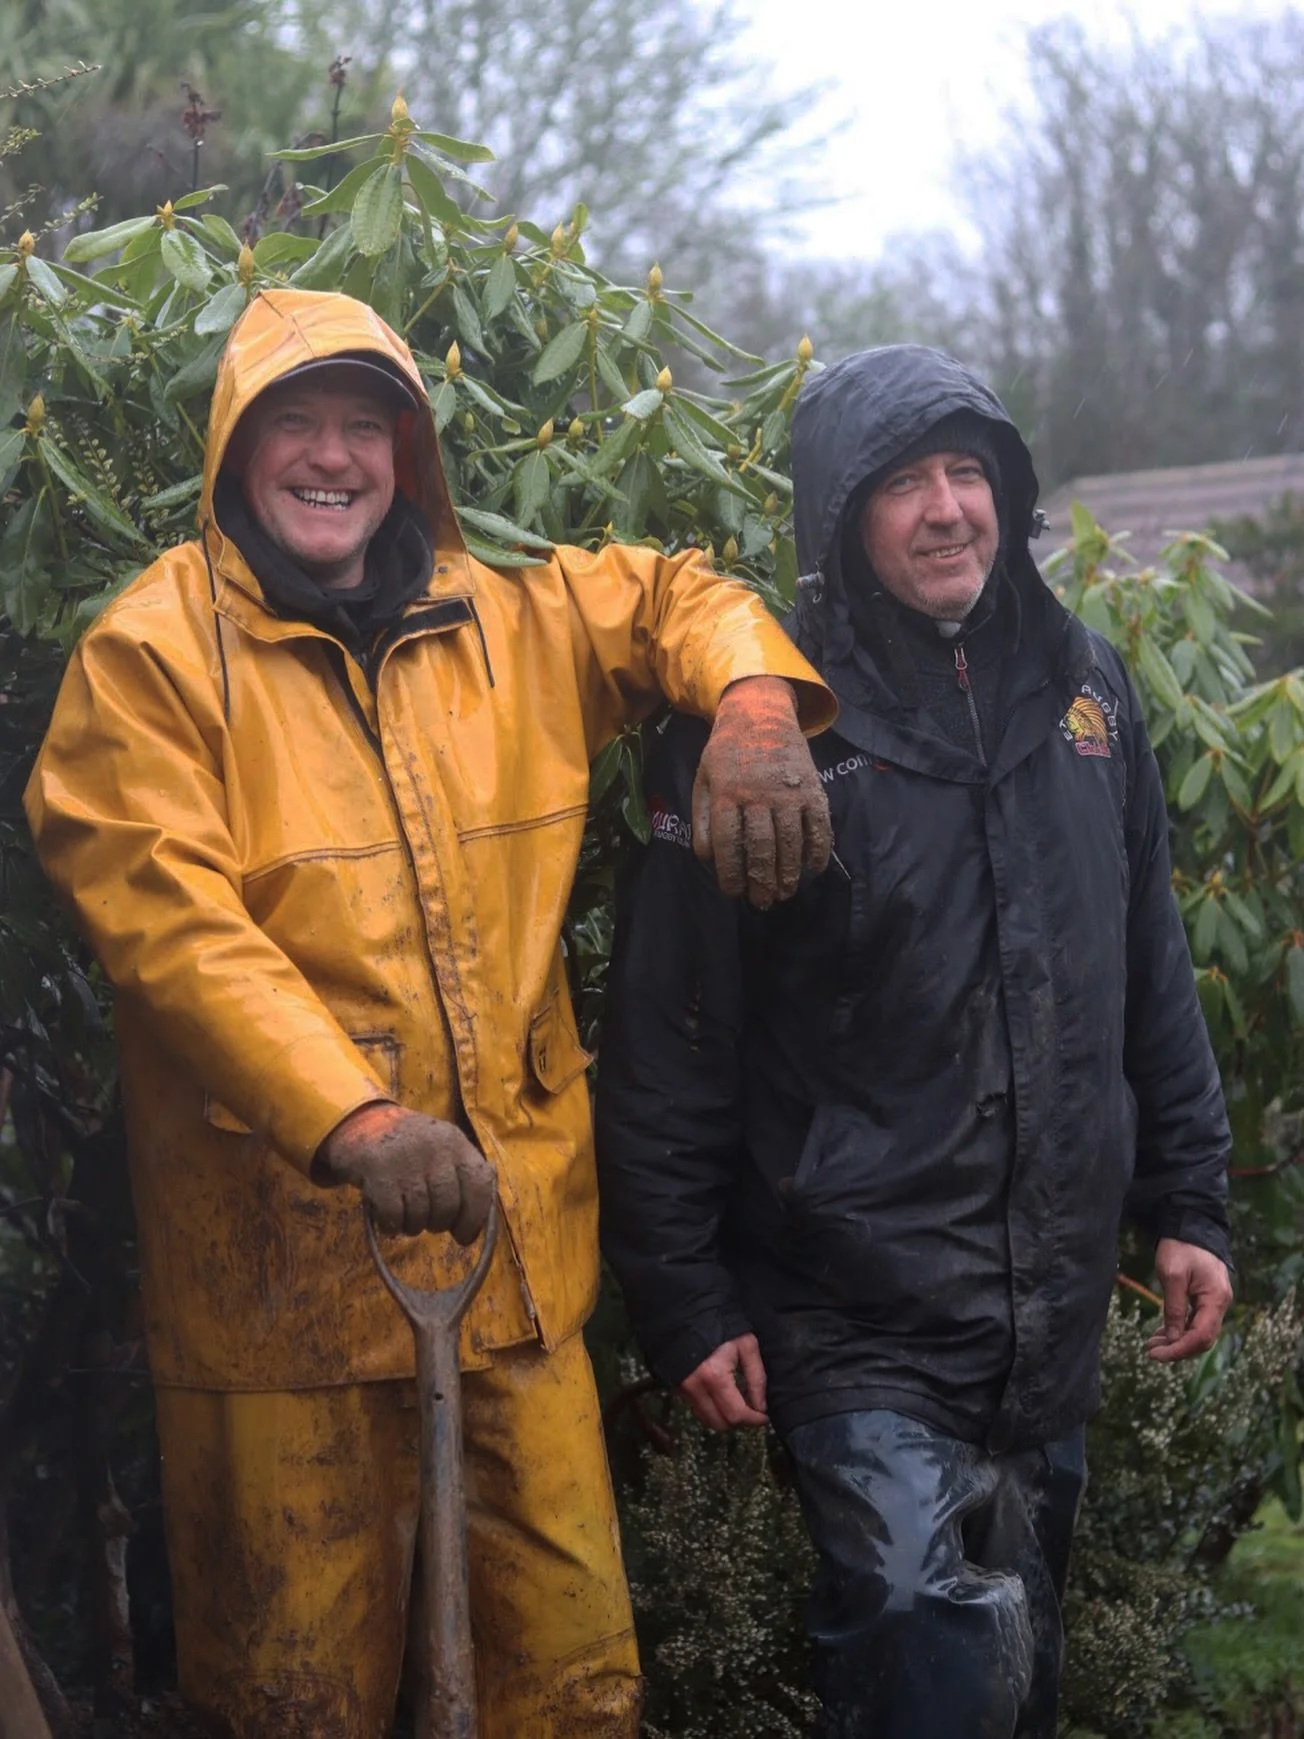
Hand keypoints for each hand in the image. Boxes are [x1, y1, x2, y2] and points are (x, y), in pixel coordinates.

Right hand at [315, 1102, 495, 1242]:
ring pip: (421, 1214)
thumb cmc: (407, 1145)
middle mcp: (435, 1147)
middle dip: (440, 1223)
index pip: (480, 1183)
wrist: (360, 1122)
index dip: (476, 1217)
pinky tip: (389, 1220)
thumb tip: (477, 1222)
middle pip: (449, 1205)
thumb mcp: (440, 1147)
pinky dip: (392, 1226)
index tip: (464, 1236)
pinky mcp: (379, 1171)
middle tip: (430, 1224)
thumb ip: (460, 1175)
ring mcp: (407, 1159)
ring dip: (414, 1226)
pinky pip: (394, 1216)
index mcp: (455, 1141)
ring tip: (407, 1218)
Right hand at [679, 1333, 768, 1429]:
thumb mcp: (746, 1345)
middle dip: (740, 1422)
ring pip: (706, 1420)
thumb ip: (757, 1378)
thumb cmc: (721, 1324)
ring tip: (739, 1405)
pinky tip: (722, 1397)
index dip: (754, 1420)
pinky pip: (697, 1410)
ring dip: (725, 1419)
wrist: (688, 1310)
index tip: (765, 1417)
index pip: (736, 1414)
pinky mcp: (677, 1387)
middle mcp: (695, 1388)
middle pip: (720, 1423)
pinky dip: (712, 1410)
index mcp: (715, 1377)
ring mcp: (683, 1389)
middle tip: (753, 1411)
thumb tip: (761, 1407)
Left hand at [692, 676, 831, 908]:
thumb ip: (702, 820)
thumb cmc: (726, 754)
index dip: (730, 874)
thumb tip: (709, 860)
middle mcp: (757, 794)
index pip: (726, 843)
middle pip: (761, 848)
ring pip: (790, 842)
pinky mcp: (812, 788)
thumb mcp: (703, 780)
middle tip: (762, 902)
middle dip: (761, 881)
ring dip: (788, 874)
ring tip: (784, 893)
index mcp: (726, 793)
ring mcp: (788, 791)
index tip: (734, 893)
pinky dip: (818, 851)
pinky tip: (813, 870)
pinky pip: (819, 826)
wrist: (759, 713)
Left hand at [1146, 1237, 1232, 1361]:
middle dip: (1178, 1349)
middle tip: (1151, 1352)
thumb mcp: (1172, 1276)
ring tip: (1152, 1345)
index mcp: (1216, 1299)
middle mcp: (1220, 1303)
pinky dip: (1180, 1330)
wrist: (1189, 1225)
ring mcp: (1214, 1301)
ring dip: (1177, 1341)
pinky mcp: (1206, 1298)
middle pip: (1203, 1338)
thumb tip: (1174, 1339)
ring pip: (1199, 1332)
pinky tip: (1162, 1334)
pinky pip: (1196, 1321)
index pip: (1201, 1336)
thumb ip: (1174, 1308)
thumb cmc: (1180, 1247)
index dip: (1180, 1349)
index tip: (1156, 1355)